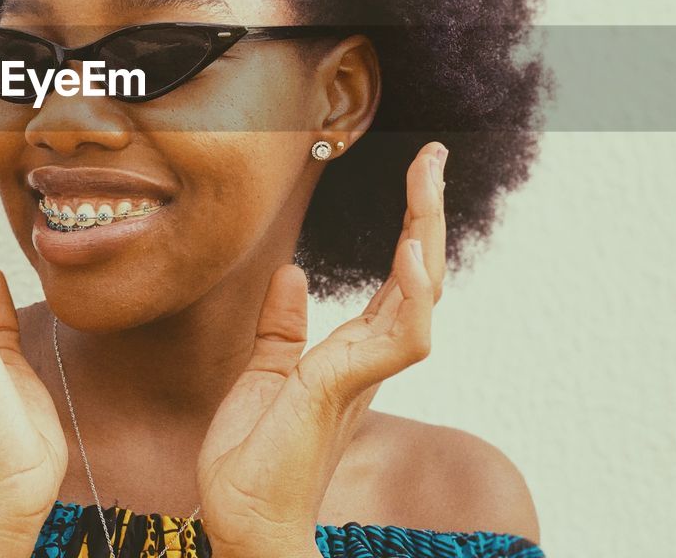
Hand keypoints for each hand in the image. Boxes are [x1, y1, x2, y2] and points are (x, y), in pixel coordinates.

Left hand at [194, 142, 446, 557]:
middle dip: (428, 214)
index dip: (412, 226)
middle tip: (435, 158)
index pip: (396, 278)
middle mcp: (369, 358)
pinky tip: (410, 253)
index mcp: (352, 352)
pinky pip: (397, 338)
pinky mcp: (343, 388)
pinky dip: (409, 294)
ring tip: (428, 184)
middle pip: (419, 275)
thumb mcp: (263, 372)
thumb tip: (288, 272)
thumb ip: (281, 325)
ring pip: (418, 295)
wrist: (240, 516)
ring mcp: (362, 373)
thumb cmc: (255, 458)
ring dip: (424, 236)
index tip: (421, 174)